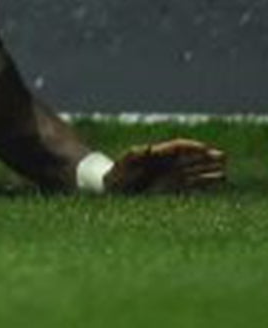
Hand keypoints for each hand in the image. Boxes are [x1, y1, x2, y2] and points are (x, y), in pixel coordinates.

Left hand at [105, 138, 227, 193]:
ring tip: (224, 170)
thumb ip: (134, 156)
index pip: (177, 147)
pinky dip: (202, 183)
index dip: (191, 147)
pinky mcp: (170, 187)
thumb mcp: (122, 166)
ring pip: (193, 170)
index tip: (205, 148)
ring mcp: (168, 175)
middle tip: (224, 156)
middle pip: (188, 157)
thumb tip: (148, 147)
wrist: (111, 190)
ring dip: (207, 170)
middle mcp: (164, 163)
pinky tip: (215, 182)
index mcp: (154, 155)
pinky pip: (190, 183)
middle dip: (205, 157)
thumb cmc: (115, 176)